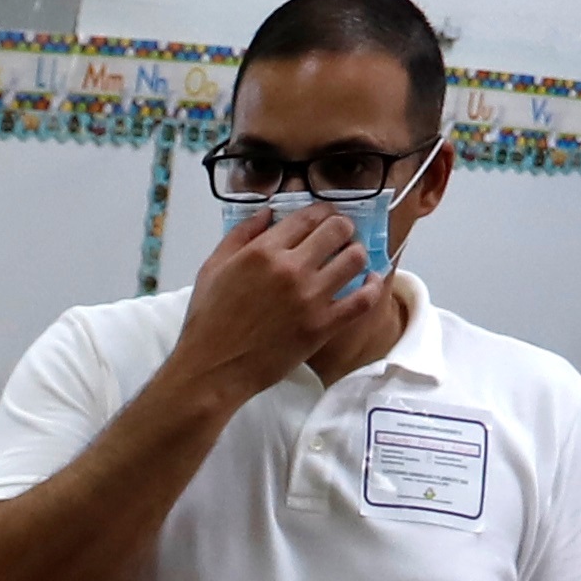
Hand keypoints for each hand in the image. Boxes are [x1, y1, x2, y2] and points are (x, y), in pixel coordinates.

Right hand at [161, 203, 401, 398]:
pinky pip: (363, 300)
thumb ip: (240, 234)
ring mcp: (310, 298)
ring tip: (351, 259)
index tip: (326, 216)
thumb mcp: (212, 267)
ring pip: (354, 259)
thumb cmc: (208, 320)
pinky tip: (370, 282)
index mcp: (264, 251)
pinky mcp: (322, 326)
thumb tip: (267, 213)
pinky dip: (372, 287)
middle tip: (341, 236)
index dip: (323, 211)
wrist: (213, 369)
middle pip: (337, 230)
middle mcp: (291, 269)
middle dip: (343, 228)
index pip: (309, 216)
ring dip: (356, 254)